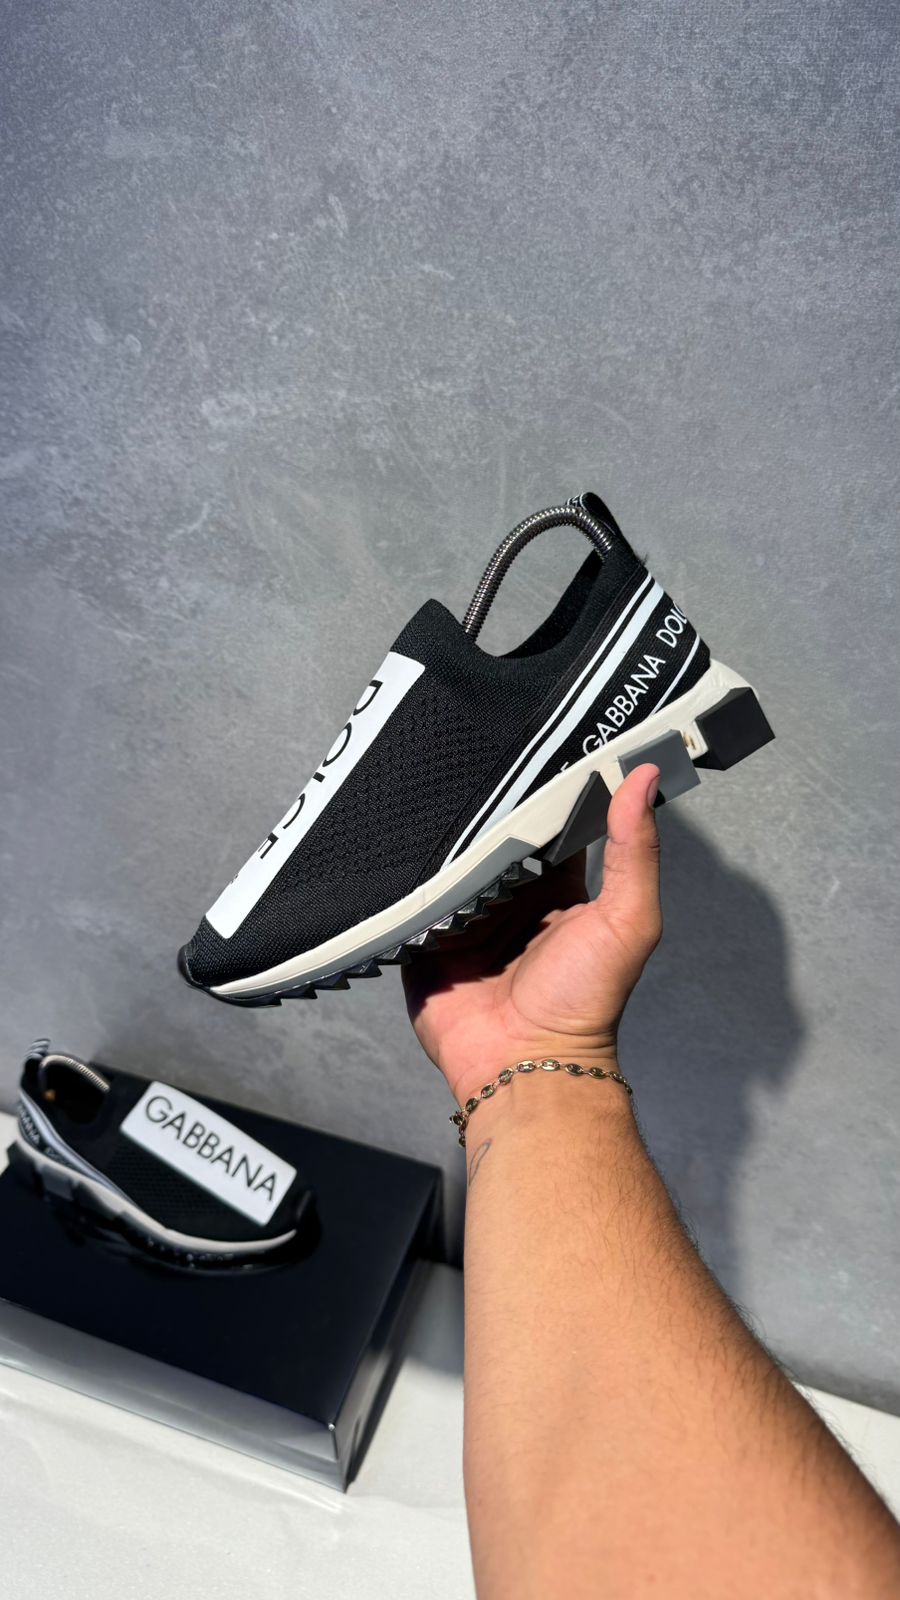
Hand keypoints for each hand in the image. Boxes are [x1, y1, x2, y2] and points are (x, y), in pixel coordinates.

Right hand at [403, 764, 662, 1108]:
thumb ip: (635, 851)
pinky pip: (410, 897)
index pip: (548, 823)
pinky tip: (396, 838)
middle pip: (490, 837)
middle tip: (465, 754)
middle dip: (481, 807)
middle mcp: (511, 898)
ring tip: (424, 783)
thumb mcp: (627, 920)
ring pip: (447, 860)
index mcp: (559, 888)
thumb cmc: (584, 1003)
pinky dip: (404, 875)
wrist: (522, 1064)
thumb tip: (645, 776)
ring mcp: (464, 917)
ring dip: (438, 835)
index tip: (530, 741)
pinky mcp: (425, 938)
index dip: (542, 788)